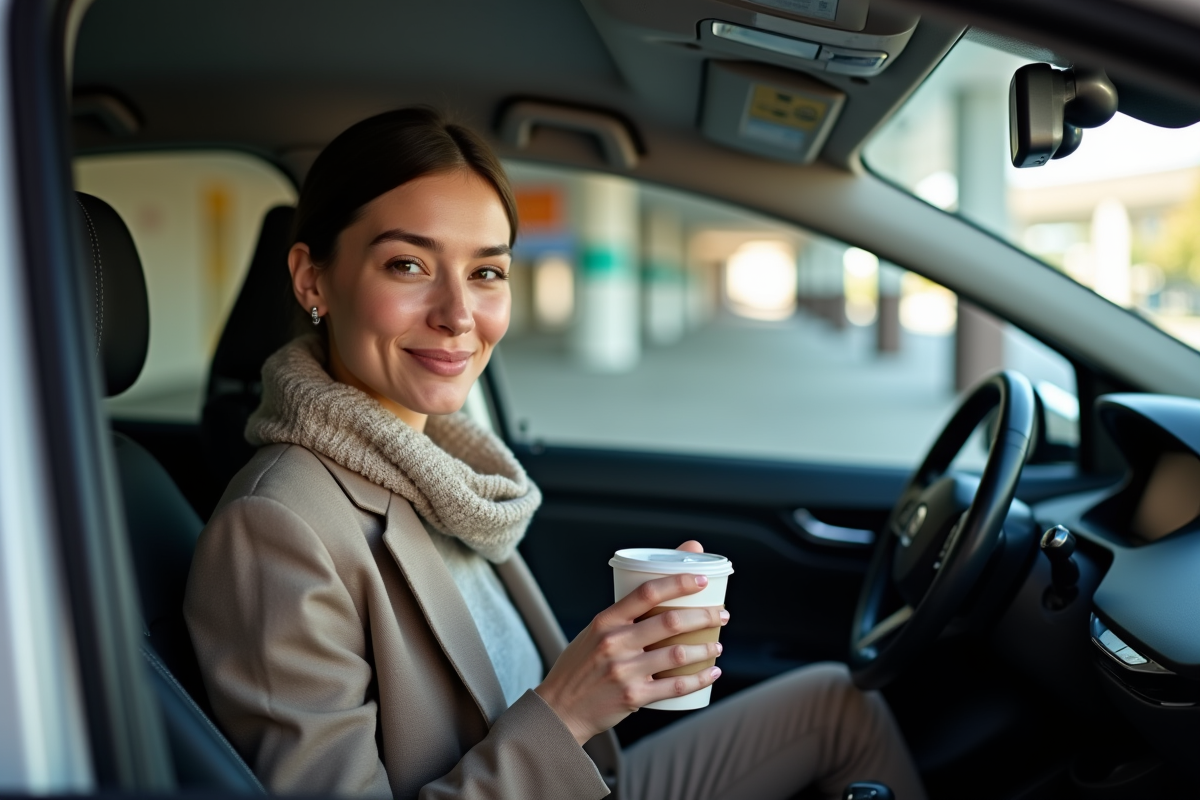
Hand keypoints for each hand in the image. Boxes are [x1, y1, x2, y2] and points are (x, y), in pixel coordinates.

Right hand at [535, 540, 727, 744]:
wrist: (559, 709)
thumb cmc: (580, 666)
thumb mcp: (594, 632)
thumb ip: (624, 614)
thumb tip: (660, 589)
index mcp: (605, 620)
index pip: (646, 592)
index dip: (678, 582)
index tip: (701, 580)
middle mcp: (614, 643)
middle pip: (670, 621)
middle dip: (704, 615)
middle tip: (720, 614)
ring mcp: (624, 671)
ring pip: (678, 654)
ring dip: (706, 647)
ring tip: (717, 644)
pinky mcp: (633, 697)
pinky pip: (675, 686)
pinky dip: (699, 678)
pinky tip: (712, 672)